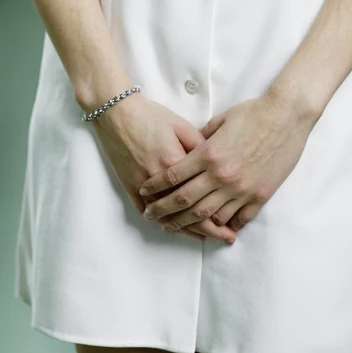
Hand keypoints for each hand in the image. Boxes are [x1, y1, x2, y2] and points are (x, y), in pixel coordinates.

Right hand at [89, 94, 237, 244]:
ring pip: (169, 218)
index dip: (220, 213)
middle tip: (226, 237)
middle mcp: (161, 180)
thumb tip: (218, 164)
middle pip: (188, 212)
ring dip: (188, 230)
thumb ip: (201, 145)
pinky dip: (164, 223)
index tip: (234, 222)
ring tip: (206, 237)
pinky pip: (150, 214)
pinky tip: (177, 229)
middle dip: (210, 229)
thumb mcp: (181, 125)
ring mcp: (144, 188)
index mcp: (177, 162)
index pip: (202, 195)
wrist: (117, 114)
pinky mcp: (131, 189)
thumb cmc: (151, 116)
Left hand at [137, 91, 313, 235]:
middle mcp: (221, 175)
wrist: (287, 115)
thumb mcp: (222, 120)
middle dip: (164, 211)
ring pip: (208, 215)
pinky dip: (224, 225)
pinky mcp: (259, 195)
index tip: (144, 191)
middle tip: (151, 216)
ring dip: (188, 223)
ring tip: (175, 227)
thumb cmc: (255, 112)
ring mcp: (241, 188)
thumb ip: (204, 137)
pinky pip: (237, 218)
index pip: (173, 176)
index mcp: (209, 154)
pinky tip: (215, 228)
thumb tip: (191, 148)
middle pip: (184, 201)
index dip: (155, 186)